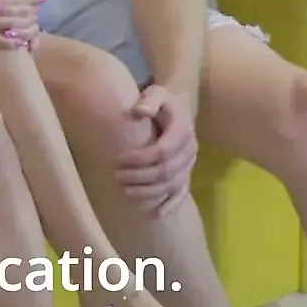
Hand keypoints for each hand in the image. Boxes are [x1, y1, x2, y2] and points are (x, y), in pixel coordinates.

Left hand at [117, 83, 198, 215]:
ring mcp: (190, 164)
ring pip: (172, 185)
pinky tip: (156, 214)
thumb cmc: (161, 100)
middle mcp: (190, 150)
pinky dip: (171, 204)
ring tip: (125, 191)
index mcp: (183, 131)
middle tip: (116, 176)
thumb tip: (139, 111)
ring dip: (149, 191)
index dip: (141, 158)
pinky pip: (182, 193)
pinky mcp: (187, 173)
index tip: (119, 159)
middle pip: (167, 171)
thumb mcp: (155, 92)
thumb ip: (149, 100)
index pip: (163, 151)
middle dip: (140, 176)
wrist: (177, 108)